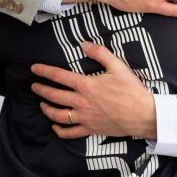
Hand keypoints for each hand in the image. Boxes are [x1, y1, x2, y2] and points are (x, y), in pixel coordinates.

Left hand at [30, 41, 155, 139]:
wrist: (142, 114)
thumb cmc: (131, 90)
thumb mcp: (118, 66)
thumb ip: (100, 52)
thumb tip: (84, 43)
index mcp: (86, 85)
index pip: (59, 76)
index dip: (44, 71)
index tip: (34, 68)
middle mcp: (81, 102)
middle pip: (54, 96)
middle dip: (41, 90)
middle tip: (33, 86)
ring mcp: (84, 117)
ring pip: (58, 115)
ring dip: (47, 109)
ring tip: (42, 104)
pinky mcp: (90, 128)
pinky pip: (71, 132)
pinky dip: (60, 130)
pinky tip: (55, 126)